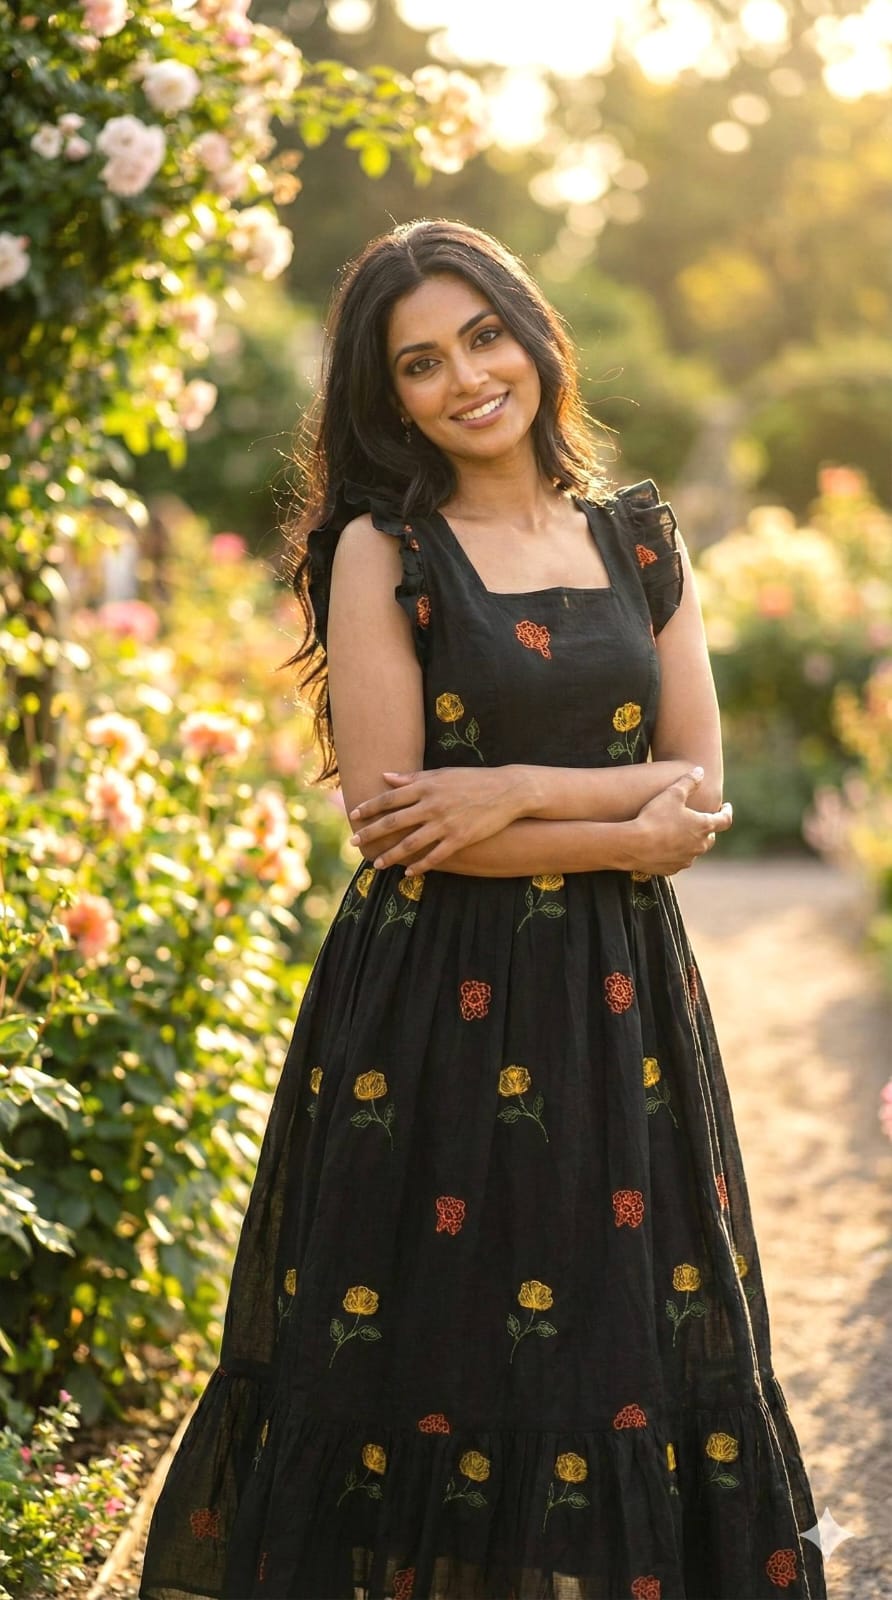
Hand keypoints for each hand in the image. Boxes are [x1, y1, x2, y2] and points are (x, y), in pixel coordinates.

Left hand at [347, 767, 527, 873]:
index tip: (353, 816)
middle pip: (394, 821)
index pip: (390, 798)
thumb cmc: (472, 780)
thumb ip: (412, 778)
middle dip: (371, 833)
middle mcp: (432, 804)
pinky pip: (435, 856)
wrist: (507, 791)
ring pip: (410, 843)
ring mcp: (445, 823)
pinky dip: (420, 866)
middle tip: (354, 843)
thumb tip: (385, 776)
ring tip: (376, 864)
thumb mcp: (442, 774)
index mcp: (426, 786)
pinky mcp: (460, 838)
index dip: (369, 808)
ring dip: (391, 855)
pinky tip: (408, 873)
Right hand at [625, 771, 732, 874]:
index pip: (725, 820)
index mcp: (703, 826)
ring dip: (691, 841)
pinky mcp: (673, 869)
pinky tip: (665, 845)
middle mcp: (699, 845)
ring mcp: (687, 859)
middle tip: (700, 820)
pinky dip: (677, 852)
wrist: (633, 845)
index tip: (726, 807)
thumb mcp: (672, 794)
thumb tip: (700, 771)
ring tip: (680, 832)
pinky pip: (680, 859)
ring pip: (695, 849)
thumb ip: (688, 782)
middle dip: (707, 828)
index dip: (727, 812)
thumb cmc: (654, 817)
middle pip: (710, 837)